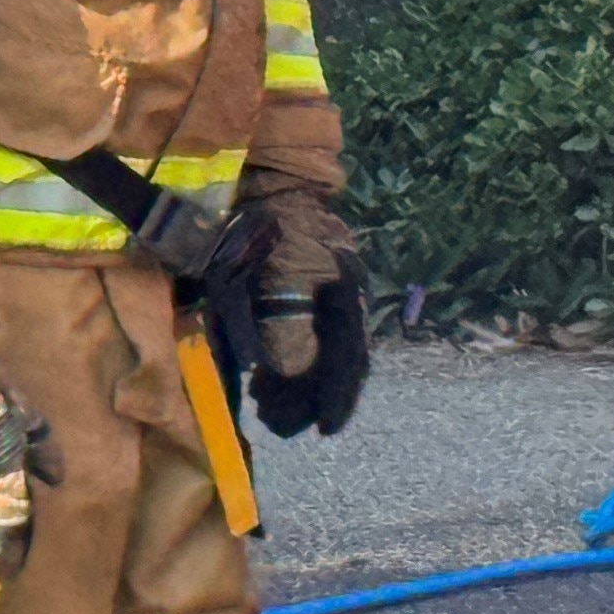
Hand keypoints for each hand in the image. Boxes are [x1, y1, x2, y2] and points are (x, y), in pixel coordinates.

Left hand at [241, 188, 367, 435]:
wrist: (268, 184)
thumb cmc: (266, 228)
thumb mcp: (272, 276)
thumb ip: (284, 326)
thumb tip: (288, 375)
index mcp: (343, 298)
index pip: (348, 361)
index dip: (336, 399)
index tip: (326, 429)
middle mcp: (343, 301)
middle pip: (338, 364)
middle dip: (310, 399)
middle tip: (280, 423)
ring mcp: (330, 296)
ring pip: (325, 355)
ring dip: (299, 386)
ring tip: (267, 404)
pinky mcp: (310, 294)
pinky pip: (312, 339)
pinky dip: (292, 363)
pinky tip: (265, 378)